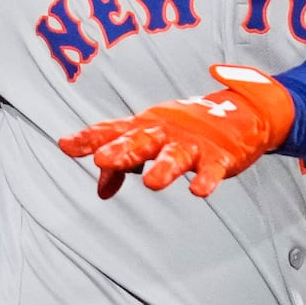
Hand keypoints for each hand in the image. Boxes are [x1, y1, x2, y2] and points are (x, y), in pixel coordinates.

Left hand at [58, 64, 294, 197]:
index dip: (89, 138)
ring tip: (151, 183)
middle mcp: (165, 133)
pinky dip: (207, 180)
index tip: (66, 146)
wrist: (239, 113)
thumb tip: (101, 191)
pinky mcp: (219, 156)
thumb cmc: (183, 129)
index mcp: (145, 127)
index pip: (112, 131)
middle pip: (140, 140)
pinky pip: (212, 170)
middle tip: (101, 160)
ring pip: (175, 156)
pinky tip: (199, 192)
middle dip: (121, 150)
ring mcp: (192, 144)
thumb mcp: (150, 141)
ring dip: (163, 168)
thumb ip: (121, 166)